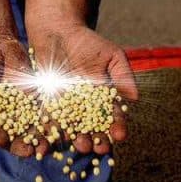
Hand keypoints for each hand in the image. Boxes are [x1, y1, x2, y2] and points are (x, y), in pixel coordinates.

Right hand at [0, 36, 40, 156]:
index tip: (0, 138)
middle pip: (10, 136)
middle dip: (20, 145)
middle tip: (30, 152)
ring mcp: (17, 111)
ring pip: (29, 128)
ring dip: (39, 138)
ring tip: (48, 147)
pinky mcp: (32, 101)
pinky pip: (42, 112)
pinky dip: (50, 121)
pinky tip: (59, 128)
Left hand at [28, 24, 137, 154]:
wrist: (58, 32)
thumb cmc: (88, 43)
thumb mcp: (111, 55)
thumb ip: (123, 75)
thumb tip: (135, 98)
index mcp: (101, 97)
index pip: (111, 115)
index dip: (116, 125)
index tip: (119, 135)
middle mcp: (84, 105)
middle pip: (91, 126)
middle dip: (96, 138)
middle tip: (100, 148)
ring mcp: (65, 105)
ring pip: (71, 126)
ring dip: (76, 137)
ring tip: (80, 146)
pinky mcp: (47, 102)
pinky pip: (50, 117)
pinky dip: (52, 128)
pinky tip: (56, 137)